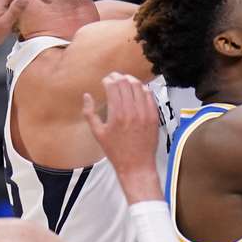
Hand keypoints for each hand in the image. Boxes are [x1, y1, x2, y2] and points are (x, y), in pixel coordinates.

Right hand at [82, 73, 161, 201]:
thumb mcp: (98, 134)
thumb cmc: (116, 151)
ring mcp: (145, 113)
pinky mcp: (154, 116)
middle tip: (114, 77)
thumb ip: (90, 113)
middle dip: (118, 77)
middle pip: (126, 83)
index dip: (108, 80)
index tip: (105, 80)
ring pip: (139, 86)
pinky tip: (138, 89)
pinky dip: (143, 89)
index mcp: (117, 115)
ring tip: (125, 80)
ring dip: (131, 80)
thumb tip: (86, 96)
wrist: (136, 165)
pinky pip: (150, 96)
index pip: (113, 87)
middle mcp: (132, 111)